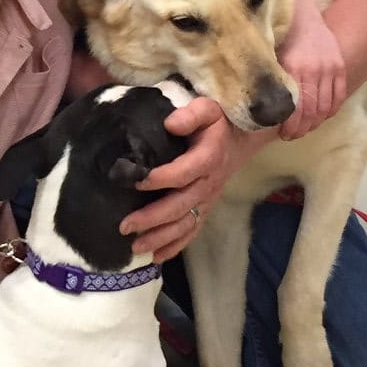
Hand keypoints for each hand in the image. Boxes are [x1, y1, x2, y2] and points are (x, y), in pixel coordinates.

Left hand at [121, 97, 253, 262]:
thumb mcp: (207, 108)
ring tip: (136, 247)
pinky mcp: (205, 208)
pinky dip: (176, 246)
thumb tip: (170, 123)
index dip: (162, 178)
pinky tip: (157, 258)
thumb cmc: (216, 123)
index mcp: (208, 157)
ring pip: (186, 223)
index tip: (137, 180)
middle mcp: (208, 183)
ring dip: (161, 238)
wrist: (240, 139)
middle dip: (153, 219)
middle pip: (181, 205)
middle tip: (125, 226)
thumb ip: (191, 114)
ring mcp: (208, 199)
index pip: (185, 172)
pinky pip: (192, 231)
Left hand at [276, 0, 346, 140]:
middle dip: (301, 128)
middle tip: (292, 135)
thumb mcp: (272, 57)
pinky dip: (331, 110)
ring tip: (305, 128)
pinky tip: (321, 116)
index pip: (295, 108)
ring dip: (315, 122)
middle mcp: (314, 69)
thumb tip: (261, 107)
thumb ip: (272, 80)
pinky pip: (339, 96)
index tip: (282, 134)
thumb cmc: (282, 38)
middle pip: (311, 111)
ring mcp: (329, 68)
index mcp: (294, 68)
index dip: (290, 126)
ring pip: (325, 107)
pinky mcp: (340, 66)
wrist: (303, 14)